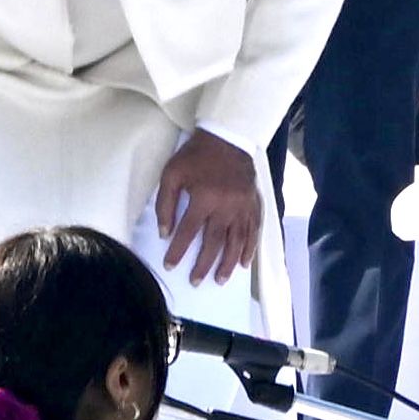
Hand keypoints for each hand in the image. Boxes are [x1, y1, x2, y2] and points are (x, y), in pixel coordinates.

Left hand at [150, 130, 264, 281]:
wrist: (227, 137)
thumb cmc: (195, 156)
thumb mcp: (172, 174)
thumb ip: (165, 204)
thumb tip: (164, 232)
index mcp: (204, 198)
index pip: (188, 232)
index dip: (178, 251)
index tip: (170, 266)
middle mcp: (226, 207)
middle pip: (214, 243)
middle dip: (203, 265)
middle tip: (196, 282)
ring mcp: (243, 207)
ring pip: (236, 242)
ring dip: (228, 263)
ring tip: (220, 279)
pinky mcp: (254, 204)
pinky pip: (254, 231)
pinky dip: (249, 248)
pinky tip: (245, 263)